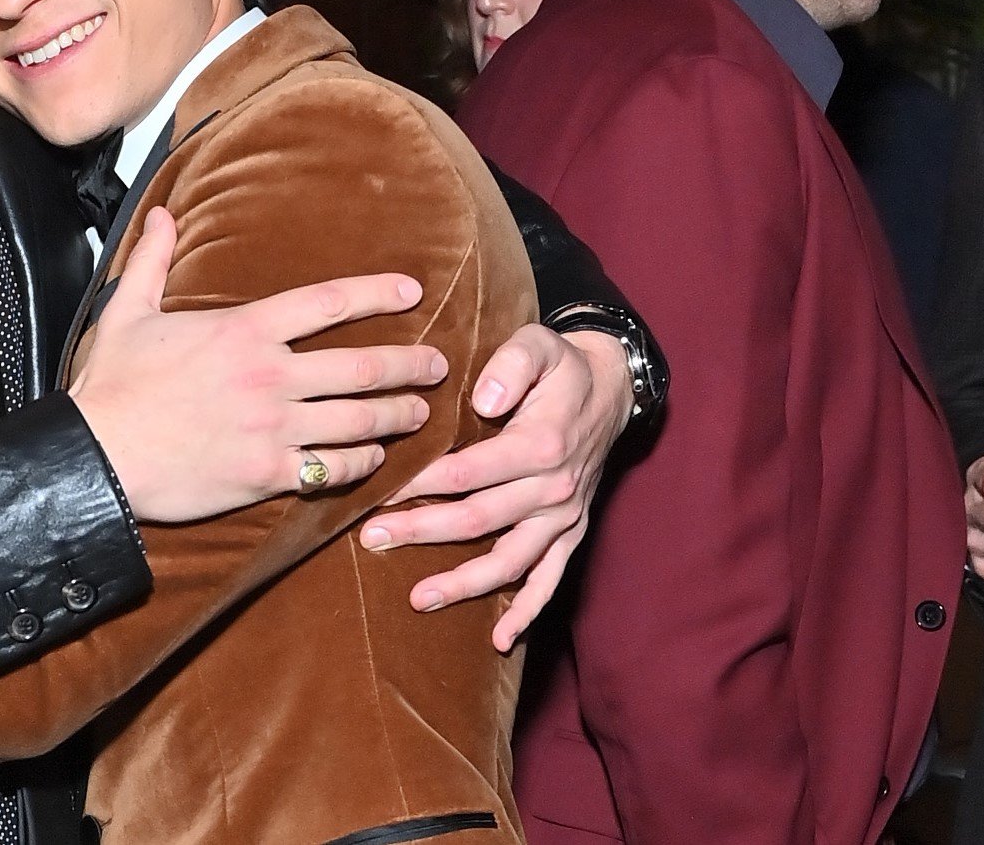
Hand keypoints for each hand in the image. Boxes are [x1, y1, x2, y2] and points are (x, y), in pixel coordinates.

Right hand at [71, 207, 445, 523]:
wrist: (98, 458)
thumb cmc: (113, 386)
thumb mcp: (128, 312)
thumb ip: (153, 261)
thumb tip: (160, 214)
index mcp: (244, 331)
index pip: (328, 303)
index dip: (377, 293)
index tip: (411, 292)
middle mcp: (270, 376)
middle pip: (363, 366)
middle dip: (411, 365)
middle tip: (438, 365)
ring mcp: (274, 428)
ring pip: (359, 419)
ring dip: (399, 414)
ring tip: (421, 411)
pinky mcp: (267, 474)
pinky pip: (333, 468)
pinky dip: (362, 462)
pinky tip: (374, 457)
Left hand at [363, 324, 630, 648]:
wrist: (611, 388)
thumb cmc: (560, 366)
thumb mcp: (539, 344)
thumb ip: (510, 364)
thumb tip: (481, 400)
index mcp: (540, 444)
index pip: (469, 472)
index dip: (422, 484)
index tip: (379, 491)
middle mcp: (554, 488)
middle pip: (479, 520)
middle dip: (422, 532)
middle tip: (372, 539)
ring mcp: (563, 517)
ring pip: (510, 561)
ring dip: (464, 584)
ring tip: (418, 599)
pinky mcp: (571, 533)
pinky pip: (551, 580)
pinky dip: (527, 611)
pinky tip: (498, 639)